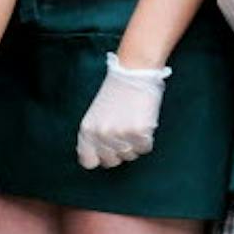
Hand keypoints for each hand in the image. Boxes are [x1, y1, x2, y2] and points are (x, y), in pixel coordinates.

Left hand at [76, 52, 167, 169]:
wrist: (134, 71)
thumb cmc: (116, 91)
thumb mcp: (96, 114)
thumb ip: (95, 135)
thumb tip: (98, 158)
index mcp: (87, 129)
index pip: (88, 162)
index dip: (99, 157)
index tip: (107, 150)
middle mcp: (101, 134)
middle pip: (112, 161)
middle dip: (119, 151)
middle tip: (124, 132)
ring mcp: (120, 134)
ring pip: (130, 156)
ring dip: (134, 144)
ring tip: (133, 122)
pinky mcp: (139, 132)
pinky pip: (144, 148)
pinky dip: (146, 139)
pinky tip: (143, 122)